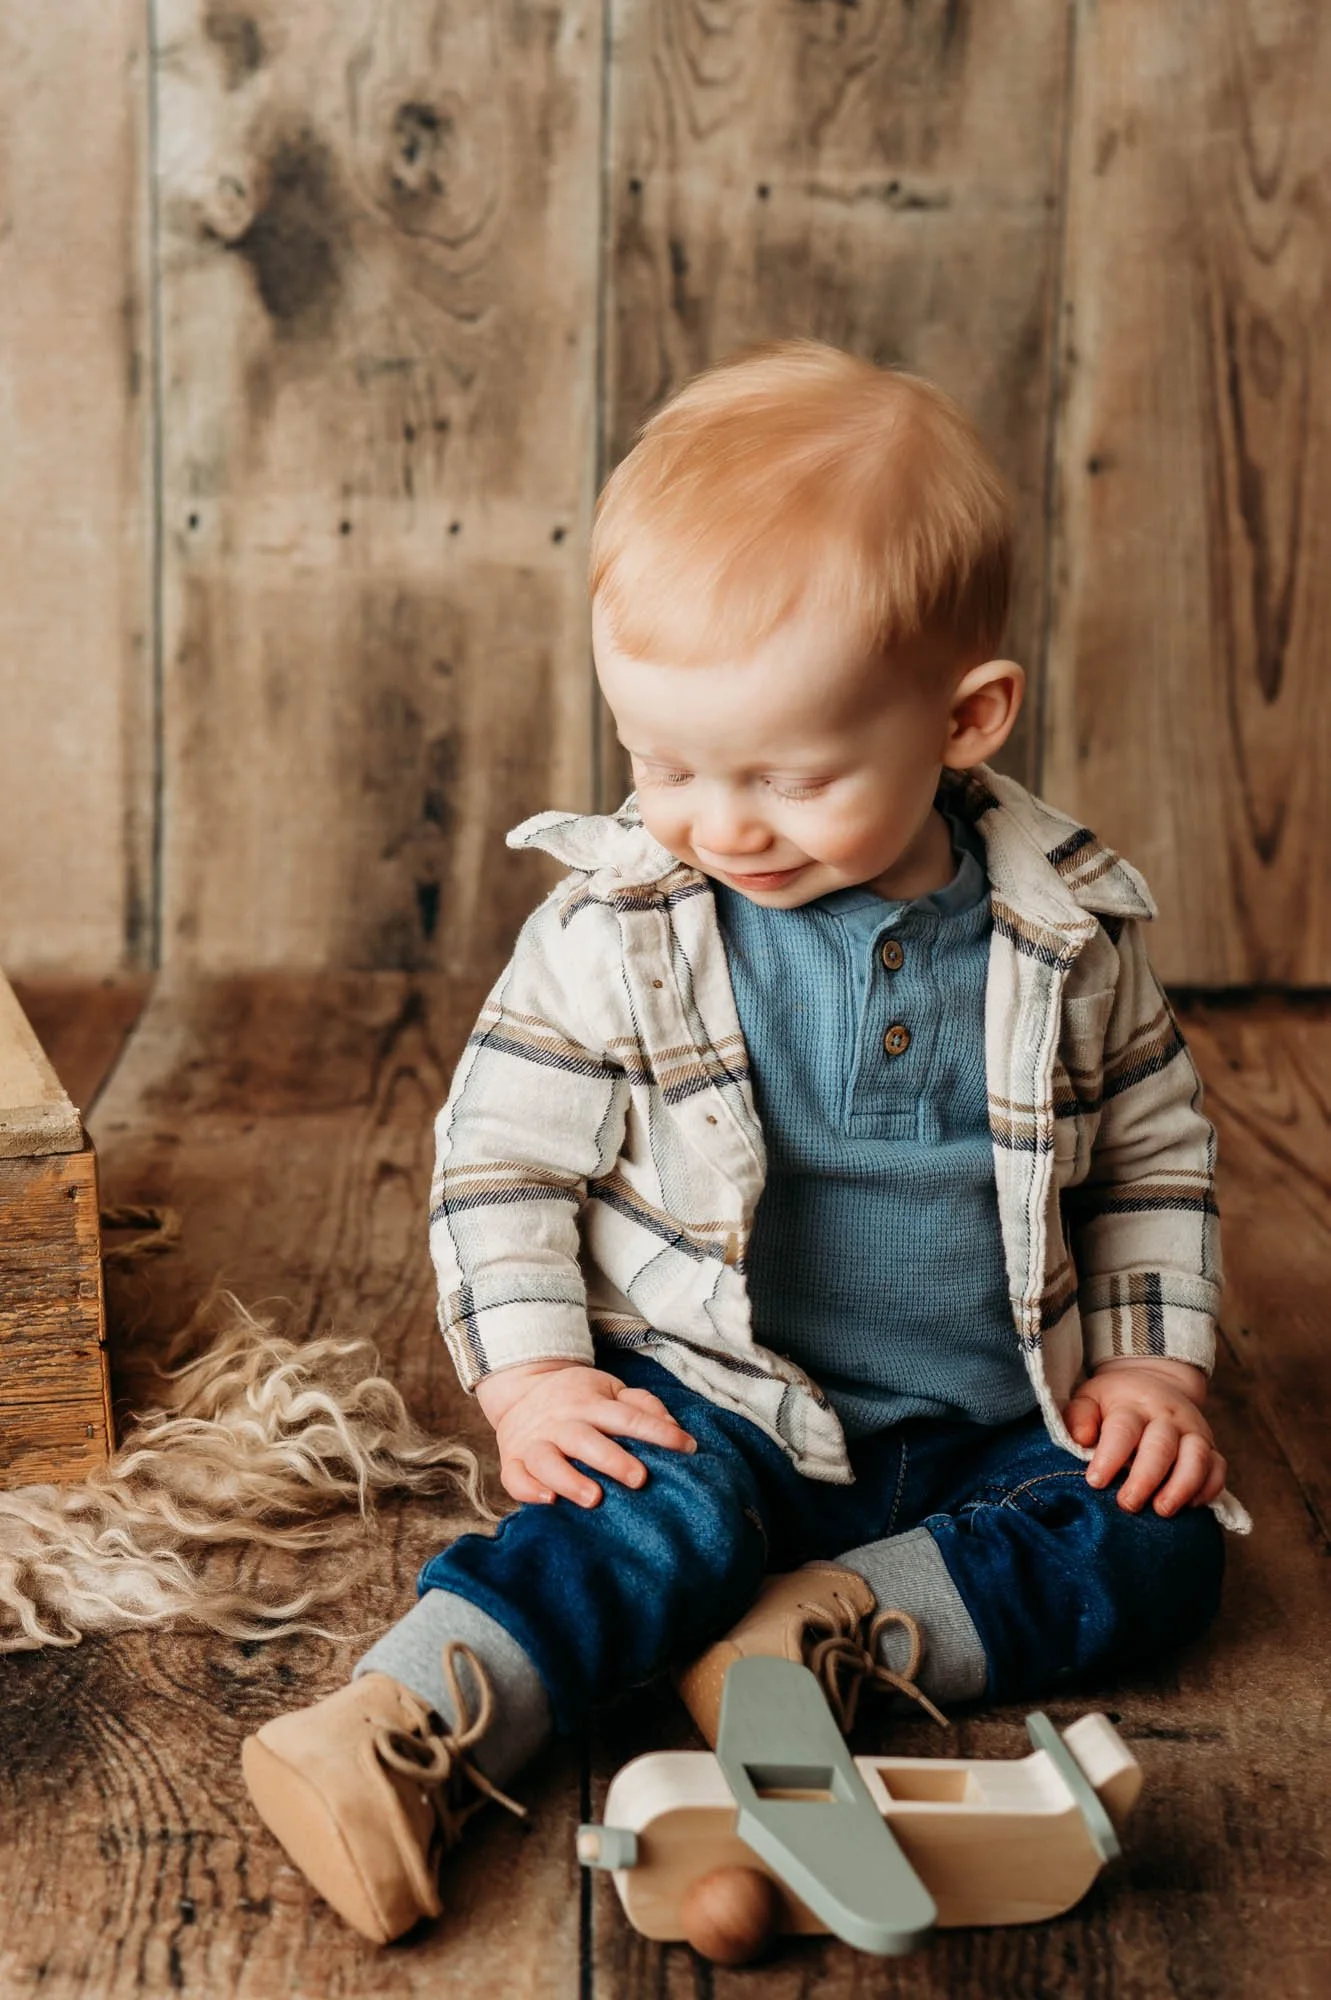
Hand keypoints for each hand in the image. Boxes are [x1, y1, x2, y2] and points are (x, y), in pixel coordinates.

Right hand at [475, 1359, 696, 1508]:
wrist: (519, 1388)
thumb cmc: (576, 1396)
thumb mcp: (609, 1388)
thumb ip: (641, 1405)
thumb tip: (673, 1427)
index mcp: (589, 1403)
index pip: (628, 1417)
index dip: (658, 1432)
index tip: (687, 1447)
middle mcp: (562, 1422)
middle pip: (586, 1440)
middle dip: (612, 1460)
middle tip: (639, 1479)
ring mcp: (534, 1442)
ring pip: (548, 1460)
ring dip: (570, 1479)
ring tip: (593, 1498)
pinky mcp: (512, 1461)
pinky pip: (515, 1477)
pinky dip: (528, 1490)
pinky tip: (548, 1500)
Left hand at [1063, 1358, 1226, 1515]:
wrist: (1154, 1384)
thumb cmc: (1115, 1402)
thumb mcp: (1090, 1398)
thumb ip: (1080, 1416)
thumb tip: (1082, 1437)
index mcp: (1133, 1404)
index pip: (1123, 1429)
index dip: (1110, 1457)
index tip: (1095, 1481)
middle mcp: (1167, 1416)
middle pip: (1161, 1446)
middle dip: (1145, 1479)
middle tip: (1127, 1504)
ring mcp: (1193, 1431)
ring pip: (1196, 1457)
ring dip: (1181, 1486)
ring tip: (1162, 1510)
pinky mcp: (1211, 1447)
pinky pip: (1218, 1468)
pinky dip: (1209, 1488)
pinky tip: (1192, 1506)